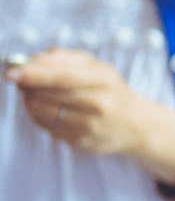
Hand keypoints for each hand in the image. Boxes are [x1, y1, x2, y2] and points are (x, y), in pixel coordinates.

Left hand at [5, 49, 147, 154]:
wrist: (136, 126)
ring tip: (33, 94)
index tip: (11, 72)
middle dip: (28, 86)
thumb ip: (66, 58)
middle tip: (20, 80)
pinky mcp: (82, 142)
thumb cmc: (112, 91)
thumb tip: (34, 60)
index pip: (62, 77)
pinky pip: (47, 127)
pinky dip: (39, 116)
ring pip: (43, 112)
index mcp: (104, 81)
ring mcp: (90, 126)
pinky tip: (45, 110)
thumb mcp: (98, 68)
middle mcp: (99, 105)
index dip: (33, 74)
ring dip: (30, 101)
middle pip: (48, 94)